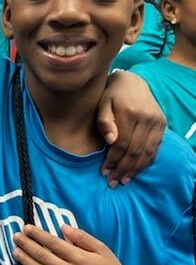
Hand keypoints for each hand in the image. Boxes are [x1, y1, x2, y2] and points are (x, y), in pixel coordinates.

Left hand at [12, 224, 135, 264]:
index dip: (38, 234)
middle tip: (16, 236)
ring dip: (25, 260)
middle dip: (27, 244)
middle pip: (43, 256)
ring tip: (15, 251)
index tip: (27, 227)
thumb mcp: (101, 249)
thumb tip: (62, 227)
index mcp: (79, 258)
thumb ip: (81, 237)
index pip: (53, 243)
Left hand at [97, 71, 164, 186]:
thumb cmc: (112, 96)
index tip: (103, 171)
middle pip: (135, 150)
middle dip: (123, 169)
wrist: (132, 82)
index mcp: (130, 113)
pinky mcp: (162, 124)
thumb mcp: (102, 104)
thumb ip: (104, 122)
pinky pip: (155, 148)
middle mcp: (146, 118)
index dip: (112, 160)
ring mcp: (157, 122)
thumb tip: (110, 141)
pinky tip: (136, 171)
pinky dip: (146, 162)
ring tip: (124, 180)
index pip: (121, 143)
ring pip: (147, 152)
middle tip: (112, 182)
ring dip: (135, 170)